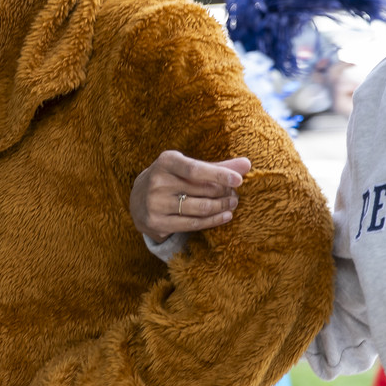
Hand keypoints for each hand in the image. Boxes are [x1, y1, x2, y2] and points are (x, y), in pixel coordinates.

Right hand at [130, 152, 251, 240]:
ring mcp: (155, 204)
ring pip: (199, 208)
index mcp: (166, 161)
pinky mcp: (157, 223)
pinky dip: (213, 220)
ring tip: (232, 203)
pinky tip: (226, 216)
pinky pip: (192, 224)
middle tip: (235, 193)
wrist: (138, 199)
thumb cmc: (172, 178)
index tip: (239, 180)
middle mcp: (157, 181)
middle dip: (223, 192)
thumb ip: (217, 166)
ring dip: (221, 207)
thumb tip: (247, 164)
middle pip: (201, 190)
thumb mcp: (188, 167)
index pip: (195, 169)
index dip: (218, 175)